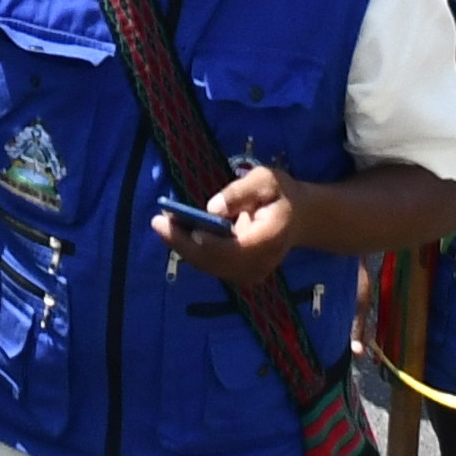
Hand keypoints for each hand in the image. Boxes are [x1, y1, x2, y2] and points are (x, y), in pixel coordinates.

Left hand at [150, 162, 298, 284]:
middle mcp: (261, 263)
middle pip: (217, 261)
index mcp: (271, 238)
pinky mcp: (241, 274)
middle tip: (158, 221)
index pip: (237, 249)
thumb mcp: (266, 180)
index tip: (186, 227)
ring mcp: (251, 273)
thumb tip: (212, 208)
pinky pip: (212, 265)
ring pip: (210, 266)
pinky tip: (175, 231)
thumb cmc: (280, 194)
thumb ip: (240, 192)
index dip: (209, 242)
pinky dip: (191, 249)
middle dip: (184, 243)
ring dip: (183, 246)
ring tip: (161, 223)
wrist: (298, 219)